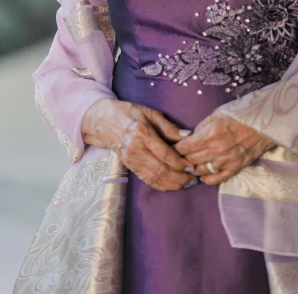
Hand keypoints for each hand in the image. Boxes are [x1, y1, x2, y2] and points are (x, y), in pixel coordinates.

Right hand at [81, 98, 196, 191]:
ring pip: (154, 178)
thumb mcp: (150, 113)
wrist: (103, 120)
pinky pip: (147, 180)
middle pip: (160, 170)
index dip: (180, 162)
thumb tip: (188, 135)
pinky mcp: (129, 166)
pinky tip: (173, 185)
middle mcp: (135, 150)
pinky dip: (161, 185)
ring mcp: (131, 160)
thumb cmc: (129, 112)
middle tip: (194, 178)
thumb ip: (169, 126)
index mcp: (142, 134)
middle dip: (180, 177)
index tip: (193, 165)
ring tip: (188, 184)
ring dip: (173, 184)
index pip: (164, 154)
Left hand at [174, 111, 274, 185]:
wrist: (266, 122)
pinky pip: (215, 179)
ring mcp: (227, 160)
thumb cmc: (241, 114)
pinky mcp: (236, 168)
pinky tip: (203, 173)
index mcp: (211, 133)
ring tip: (189, 164)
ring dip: (192, 168)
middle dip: (181, 158)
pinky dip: (206, 178)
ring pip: (199, 171)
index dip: (175, 148)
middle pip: (189, 160)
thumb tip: (188, 137)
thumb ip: (201, 126)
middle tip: (177, 157)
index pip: (184, 147)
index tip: (171, 147)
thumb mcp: (218, 113)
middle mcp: (217, 149)